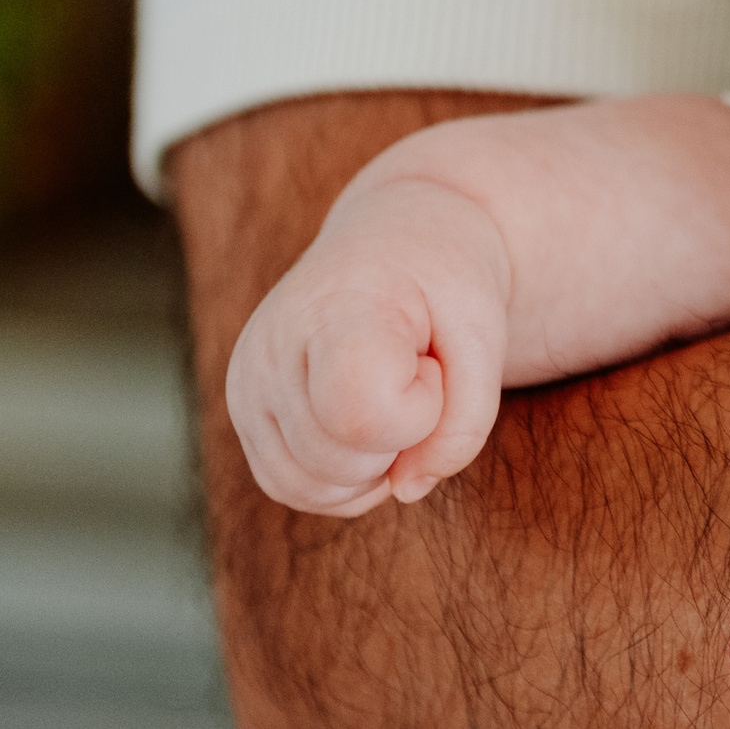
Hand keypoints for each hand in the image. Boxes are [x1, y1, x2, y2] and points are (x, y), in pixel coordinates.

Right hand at [224, 168, 513, 516]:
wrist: (394, 240)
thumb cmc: (444, 282)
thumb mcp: (486, 332)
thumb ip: (465, 422)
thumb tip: (406, 490)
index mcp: (334, 309)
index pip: (360, 415)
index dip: (419, 413)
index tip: (430, 362)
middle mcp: (271, 349)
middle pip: (341, 462)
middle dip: (401, 438)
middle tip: (413, 371)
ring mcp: (246, 383)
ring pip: (311, 488)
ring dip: (371, 465)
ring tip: (388, 393)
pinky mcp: (244, 410)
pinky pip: (293, 487)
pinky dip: (343, 477)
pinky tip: (366, 422)